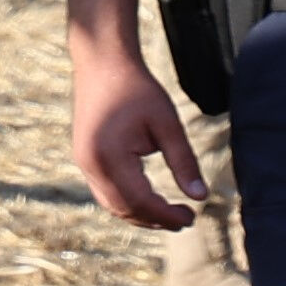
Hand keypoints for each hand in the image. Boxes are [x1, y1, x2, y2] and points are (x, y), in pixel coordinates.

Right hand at [71, 53, 202, 231]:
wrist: (103, 65)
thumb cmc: (138, 90)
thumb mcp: (168, 124)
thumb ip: (184, 162)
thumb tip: (201, 197)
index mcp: (108, 156)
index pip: (139, 201)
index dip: (166, 215)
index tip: (193, 218)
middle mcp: (90, 164)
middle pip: (124, 208)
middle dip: (155, 220)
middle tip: (187, 221)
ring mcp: (83, 162)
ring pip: (112, 203)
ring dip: (141, 215)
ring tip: (172, 216)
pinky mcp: (85, 158)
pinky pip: (105, 191)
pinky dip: (128, 202)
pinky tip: (151, 202)